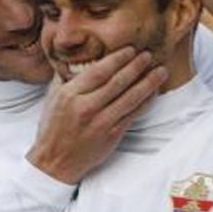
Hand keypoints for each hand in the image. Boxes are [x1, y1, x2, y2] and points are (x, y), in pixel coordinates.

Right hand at [27, 47, 167, 183]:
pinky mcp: (111, 136)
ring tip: (160, 71)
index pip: (99, 71)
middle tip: (148, 55)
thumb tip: (76, 58)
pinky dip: (146, 102)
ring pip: (130, 98)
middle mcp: (86, 107)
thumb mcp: (52, 98)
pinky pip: (133, 115)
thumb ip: (65, 77)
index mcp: (70, 95)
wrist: (55, 161)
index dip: (118, 58)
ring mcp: (101, 122)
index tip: (130, 50)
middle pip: (118, 82)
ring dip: (148, 83)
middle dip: (136, 66)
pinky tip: (153, 93)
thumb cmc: (53, 128)